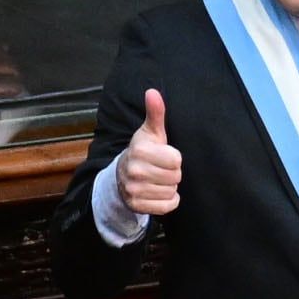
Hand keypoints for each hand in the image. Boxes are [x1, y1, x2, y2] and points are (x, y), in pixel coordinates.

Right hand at [115, 88, 179, 215]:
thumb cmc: (143, 151)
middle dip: (172, 173)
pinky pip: (167, 206)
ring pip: (171, 191)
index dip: (173, 157)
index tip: (162, 156)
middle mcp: (134, 170)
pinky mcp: (137, 206)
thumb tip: (153, 91)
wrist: (122, 176)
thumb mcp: (150, 132)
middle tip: (159, 169)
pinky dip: (167, 201)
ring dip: (168, 187)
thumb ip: (155, 113)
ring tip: (156, 180)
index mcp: (139, 150)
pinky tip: (156, 192)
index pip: (176, 159)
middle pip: (175, 176)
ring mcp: (134, 190)